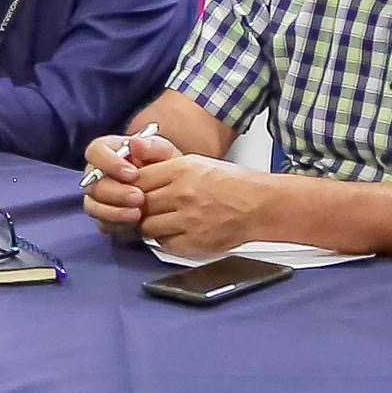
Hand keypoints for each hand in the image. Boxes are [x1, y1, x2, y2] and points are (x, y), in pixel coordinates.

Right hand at [81, 128, 167, 234]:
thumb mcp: (165, 153)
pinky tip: (134, 224)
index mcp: (108, 151)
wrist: (174, 192)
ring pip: (93, 205)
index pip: (95, 152)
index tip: (133, 174)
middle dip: (116, 192)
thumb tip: (134, 142)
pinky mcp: (105, 216)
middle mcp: (98, 173)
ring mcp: (98, 197)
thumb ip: (152, 146)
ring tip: (138, 214)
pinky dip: (117, 224)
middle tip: (139, 198)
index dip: (110, 163)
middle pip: (93, 183)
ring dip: (113, 212)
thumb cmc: (166, 166)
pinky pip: (102, 222)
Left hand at [97, 141, 271, 260]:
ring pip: (147, 226)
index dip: (131, 187)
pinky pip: (163, 244)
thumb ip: (162, 160)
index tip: (134, 191)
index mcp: (181, 170)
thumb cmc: (230, 183)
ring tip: (163, 221)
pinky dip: (165, 240)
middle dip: (139, 207)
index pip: (137, 179)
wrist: (260, 205)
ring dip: (150, 225)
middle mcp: (182, 194)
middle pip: (139, 204)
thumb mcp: (195, 162)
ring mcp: (187, 220)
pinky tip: (176, 232)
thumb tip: (134, 148)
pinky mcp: (193, 242)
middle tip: (145, 208)